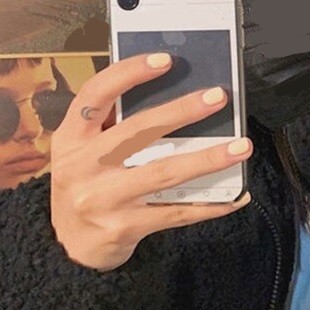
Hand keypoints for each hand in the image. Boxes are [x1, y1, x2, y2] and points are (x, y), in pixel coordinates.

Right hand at [50, 52, 252, 271]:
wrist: (69, 248)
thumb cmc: (84, 191)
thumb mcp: (80, 155)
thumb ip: (108, 130)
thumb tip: (169, 104)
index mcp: (71, 139)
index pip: (96, 94)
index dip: (129, 73)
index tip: (165, 61)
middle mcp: (83, 166)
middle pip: (138, 131)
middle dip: (182, 111)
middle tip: (218, 98)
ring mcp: (103, 199)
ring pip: (164, 173)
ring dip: (207, 159)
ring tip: (240, 148)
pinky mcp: (124, 227)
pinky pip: (175, 213)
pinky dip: (208, 206)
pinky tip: (234, 198)